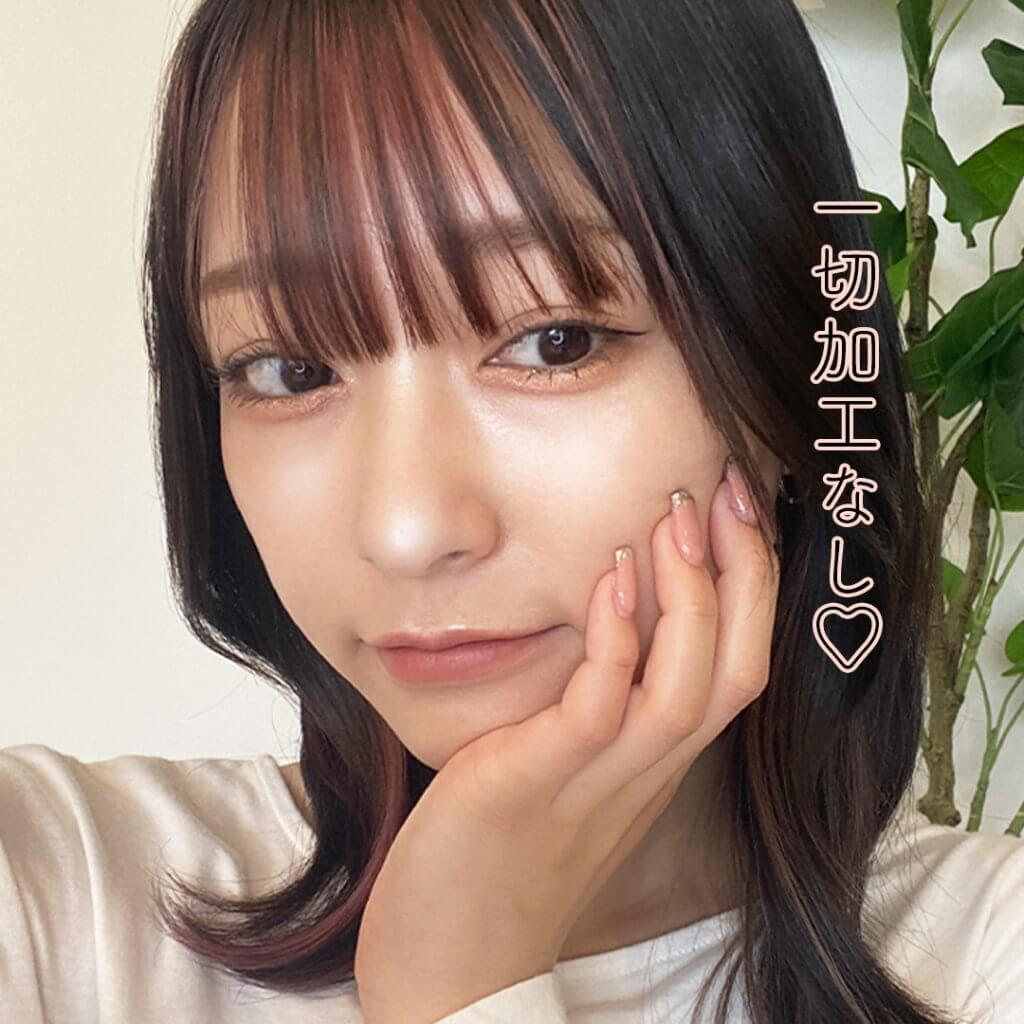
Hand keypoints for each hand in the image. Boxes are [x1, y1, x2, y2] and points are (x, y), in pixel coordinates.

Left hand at [354, 460, 779, 1023]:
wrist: (451, 956)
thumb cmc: (501, 847)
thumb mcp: (562, 764)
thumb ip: (592, 699)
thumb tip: (597, 613)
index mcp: (655, 759)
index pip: (738, 665)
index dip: (752, 584)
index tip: (738, 504)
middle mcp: (646, 769)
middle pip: (737, 667)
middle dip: (744, 572)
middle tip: (725, 485)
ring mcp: (598, 780)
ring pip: (687, 687)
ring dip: (691, 596)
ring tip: (675, 514)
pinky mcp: (537, 783)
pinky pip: (599, 708)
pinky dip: (615, 643)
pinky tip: (608, 582)